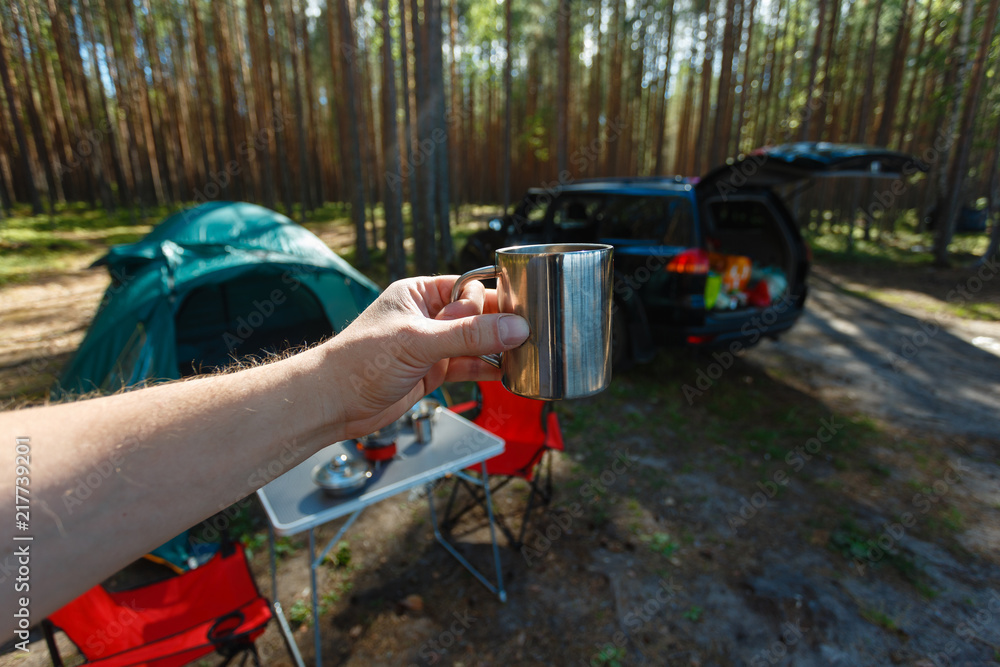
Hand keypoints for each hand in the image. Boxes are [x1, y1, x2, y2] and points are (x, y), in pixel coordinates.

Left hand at [322, 275, 528, 438]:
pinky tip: (506, 372)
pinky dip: (486, 369)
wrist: (333, 402)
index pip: (468, 288)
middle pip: (475, 315)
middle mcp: (426, 316)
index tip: (521, 311)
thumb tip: (514, 327)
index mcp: (418, 293)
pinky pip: (467, 366)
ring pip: (474, 342)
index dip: (492, 300)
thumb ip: (468, 335)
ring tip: (527, 353)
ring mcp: (430, 346)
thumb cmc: (360, 360)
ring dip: (496, 349)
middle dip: (500, 325)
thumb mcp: (419, 341)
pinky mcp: (432, 372)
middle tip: (532, 333)